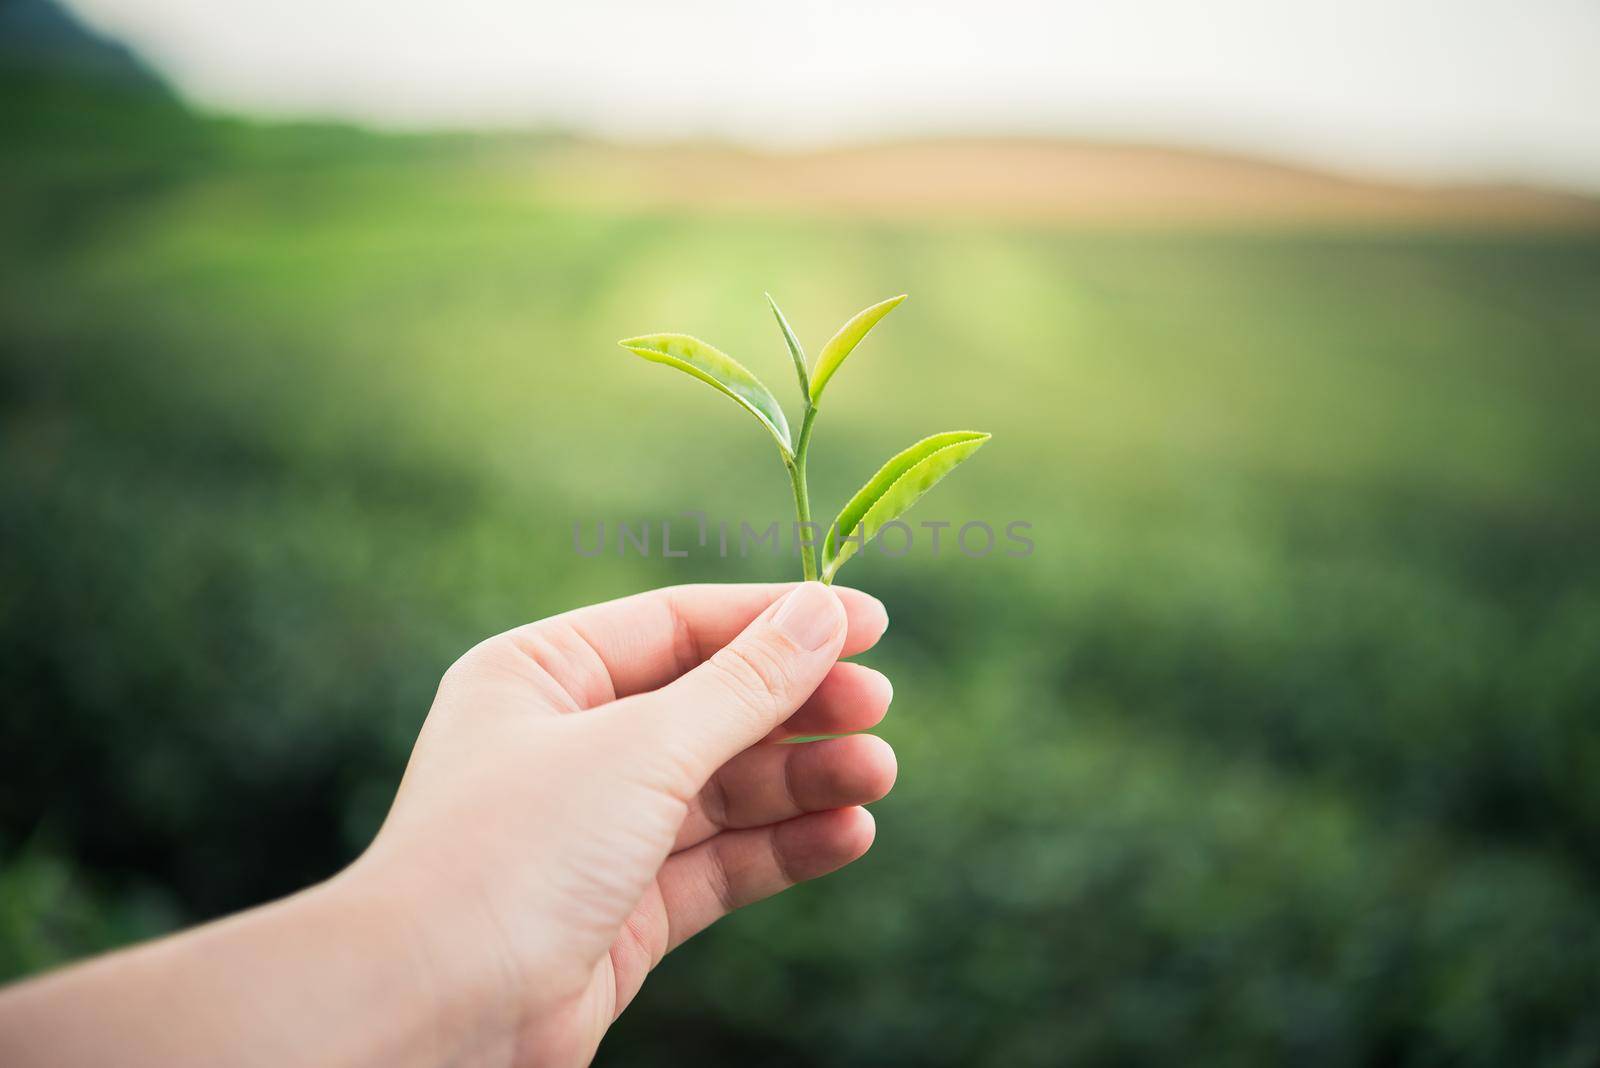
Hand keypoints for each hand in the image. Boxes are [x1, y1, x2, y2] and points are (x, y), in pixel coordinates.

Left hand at [346, 581, 895, 1065]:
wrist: (436, 1014)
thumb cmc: (515, 854)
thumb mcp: (642, 748)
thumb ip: (742, 685)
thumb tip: (820, 613)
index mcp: (542, 674)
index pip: (680, 625)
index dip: (776, 620)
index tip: (870, 623)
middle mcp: (568, 743)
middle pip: (709, 706)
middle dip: (796, 706)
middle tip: (877, 707)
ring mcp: (596, 829)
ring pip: (722, 789)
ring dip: (802, 780)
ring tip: (878, 774)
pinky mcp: (623, 908)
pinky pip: (718, 862)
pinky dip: (783, 846)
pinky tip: (848, 832)